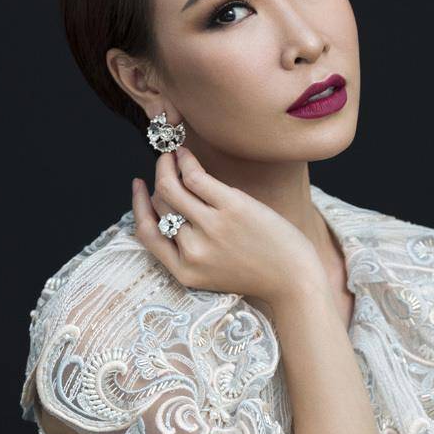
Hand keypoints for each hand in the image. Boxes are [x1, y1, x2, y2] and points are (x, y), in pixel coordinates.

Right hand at [131, 145, 324, 304]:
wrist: (294, 280)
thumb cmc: (259, 272)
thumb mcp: (215, 272)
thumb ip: (191, 247)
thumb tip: (172, 205)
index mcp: (184, 272)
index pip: (147, 233)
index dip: (138, 206)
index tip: (139, 186)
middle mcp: (192, 251)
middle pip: (160, 207)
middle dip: (159, 182)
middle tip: (164, 164)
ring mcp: (211, 228)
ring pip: (170, 188)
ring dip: (165, 165)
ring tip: (171, 153)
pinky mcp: (231, 208)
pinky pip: (195, 177)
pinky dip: (185, 161)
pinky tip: (185, 154)